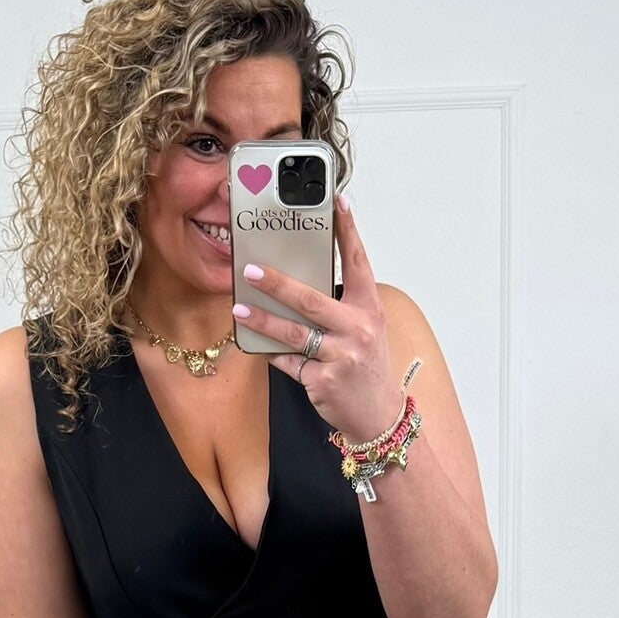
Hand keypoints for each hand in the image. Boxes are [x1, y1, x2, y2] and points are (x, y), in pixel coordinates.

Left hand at [232, 193, 404, 443]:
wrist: (378, 415)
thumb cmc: (366, 367)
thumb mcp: (364, 329)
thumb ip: (340, 306)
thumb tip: (298, 282)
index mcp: (369, 308)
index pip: (358, 262)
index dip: (347, 231)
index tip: (336, 202)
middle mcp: (358, 329)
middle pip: (311, 300)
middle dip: (278, 284)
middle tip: (251, 270)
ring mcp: (340, 357)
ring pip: (294, 333)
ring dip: (263, 320)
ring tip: (240, 310)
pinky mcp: (323, 381)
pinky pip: (288, 363)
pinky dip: (270, 352)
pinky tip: (254, 342)